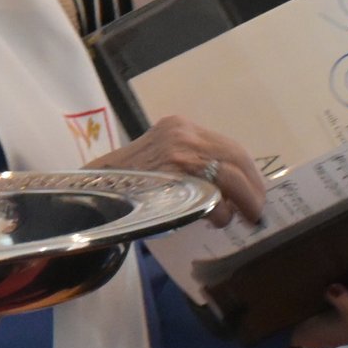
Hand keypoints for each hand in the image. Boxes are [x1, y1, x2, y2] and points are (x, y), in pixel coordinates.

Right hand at [89, 115, 263, 225]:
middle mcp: (182, 134)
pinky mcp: (179, 177)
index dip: (247, 171)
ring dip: (244, 201)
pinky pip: (216, 197)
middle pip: (237, 158)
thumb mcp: (158, 159)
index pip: (228, 146)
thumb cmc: (124, 180)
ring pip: (231, 176)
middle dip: (253, 187)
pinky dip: (223, 212)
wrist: (90, 192)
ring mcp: (181, 153)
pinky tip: (216, 221)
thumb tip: (228, 187)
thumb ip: (188, 163)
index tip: (254, 190)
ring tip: (243, 219)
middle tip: (257, 210)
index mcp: (177, 126)